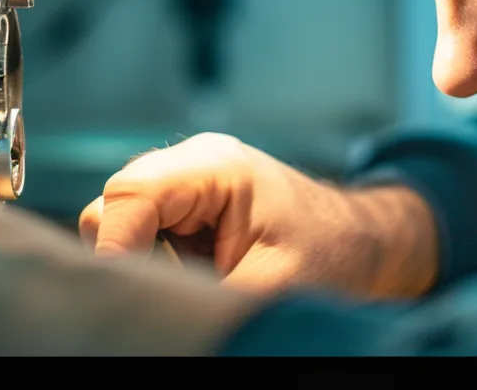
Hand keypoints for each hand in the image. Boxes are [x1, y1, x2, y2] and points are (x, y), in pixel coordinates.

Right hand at [79, 133, 439, 298]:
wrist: (361, 244)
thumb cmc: (331, 254)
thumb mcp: (271, 283)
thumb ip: (207, 294)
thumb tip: (159, 310)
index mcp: (214, 167)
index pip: (131, 195)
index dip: (116, 247)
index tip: (131, 291)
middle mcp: (190, 165)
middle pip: (114, 206)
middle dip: (131, 254)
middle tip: (184, 286)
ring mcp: (183, 184)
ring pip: (119, 223)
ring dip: (146, 260)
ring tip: (204, 278)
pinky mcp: (182, 208)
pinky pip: (140, 235)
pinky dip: (157, 262)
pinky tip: (199, 273)